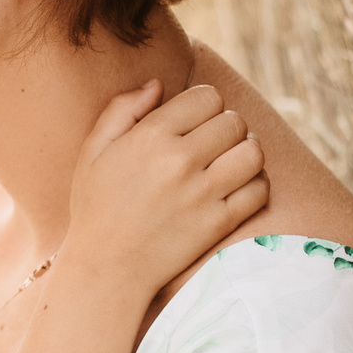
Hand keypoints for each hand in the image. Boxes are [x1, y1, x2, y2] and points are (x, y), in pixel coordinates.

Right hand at [61, 81, 267, 298]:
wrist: (105, 267)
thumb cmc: (96, 206)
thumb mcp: (93, 151)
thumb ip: (121, 109)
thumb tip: (158, 84)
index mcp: (150, 136)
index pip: (207, 97)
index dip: (204, 105)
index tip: (194, 122)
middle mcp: (179, 161)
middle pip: (234, 121)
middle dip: (225, 127)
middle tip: (211, 144)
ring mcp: (202, 193)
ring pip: (253, 152)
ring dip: (246, 152)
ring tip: (230, 161)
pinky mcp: (218, 223)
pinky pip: (259, 190)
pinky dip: (255, 185)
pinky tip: (235, 188)